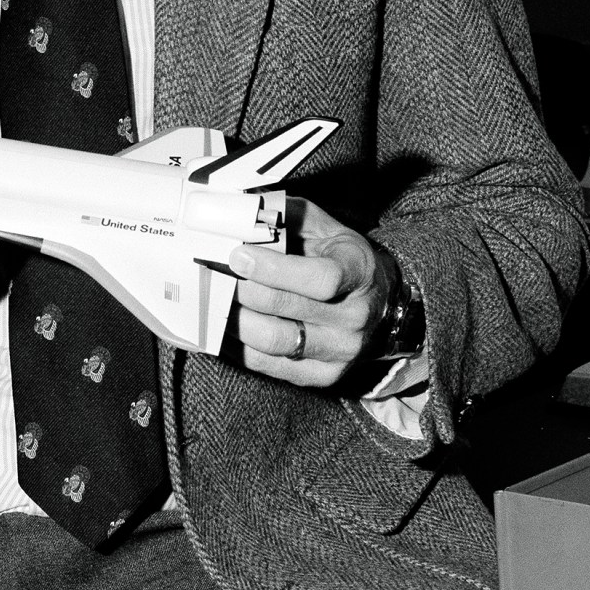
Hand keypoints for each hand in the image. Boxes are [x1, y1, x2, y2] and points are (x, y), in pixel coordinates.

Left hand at [228, 198, 393, 388]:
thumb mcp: (326, 227)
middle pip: (286, 309)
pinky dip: (238, 346)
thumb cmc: (341, 258)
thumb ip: (288, 217)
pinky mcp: (323, 376)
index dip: (273, 269)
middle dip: (241, 290)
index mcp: (359, 272)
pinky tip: (222, 326)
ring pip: (272, 341)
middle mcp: (355, 316)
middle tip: (212, 274)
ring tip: (212, 300)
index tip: (238, 256)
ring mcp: (341, 351)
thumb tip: (242, 213)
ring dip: (234, 319)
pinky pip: (268, 365)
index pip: (320, 279)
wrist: (376, 302)